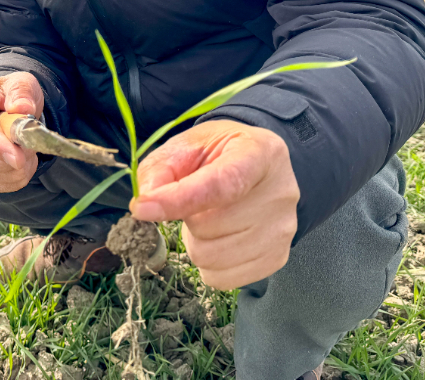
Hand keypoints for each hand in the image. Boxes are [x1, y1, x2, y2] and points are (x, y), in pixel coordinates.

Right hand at [0, 72, 43, 193]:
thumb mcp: (20, 83)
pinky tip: (16, 158)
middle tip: (30, 136)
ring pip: (2, 173)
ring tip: (22, 143)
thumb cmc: (9, 95)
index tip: (17, 158)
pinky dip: (19, 175)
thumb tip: (23, 108)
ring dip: (23, 163)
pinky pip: (4, 184)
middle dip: (20, 151)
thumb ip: (21, 91)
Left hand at [130, 119, 298, 290]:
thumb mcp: (187, 145)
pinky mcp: (278, 258)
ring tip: (209, 219)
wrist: (259, 167)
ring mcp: (283, 229)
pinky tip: (220, 239)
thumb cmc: (219, 155)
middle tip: (196, 203)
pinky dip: (210, 264)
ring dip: (197, 242)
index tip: (142, 208)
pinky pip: (223, 279)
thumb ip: (161, 169)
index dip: (178, 200)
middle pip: (209, 227)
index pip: (221, 184)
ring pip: (211, 257)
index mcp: (259, 153)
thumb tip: (146, 203)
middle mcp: (280, 193)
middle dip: (188, 217)